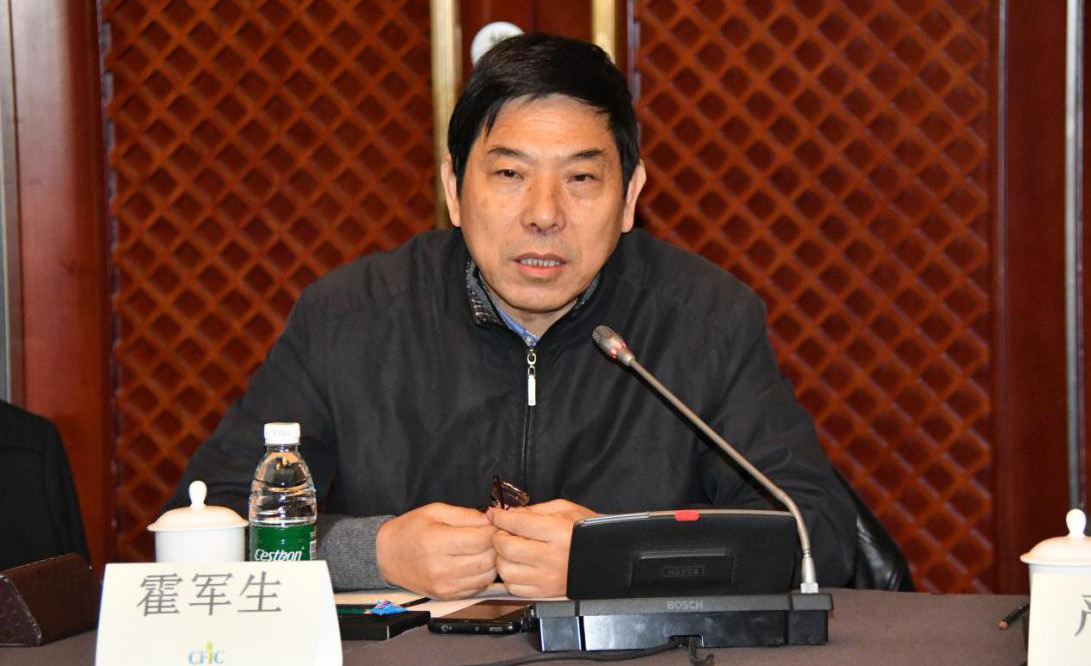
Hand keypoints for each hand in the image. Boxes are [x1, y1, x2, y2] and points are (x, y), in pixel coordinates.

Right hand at [375, 503, 496, 598]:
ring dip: (492, 563)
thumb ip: (464, 515)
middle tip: (493, 537)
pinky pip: (476, 588)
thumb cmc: (410, 530)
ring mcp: (444, 585)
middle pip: (488, 560)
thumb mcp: (435, 511)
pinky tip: (473, 563)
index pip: (482, 540)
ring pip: (486, 577)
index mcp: (438, 542)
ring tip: (483, 550)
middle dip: (496, 547)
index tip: (495, 525)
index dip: (494, 531)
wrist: (387, 555)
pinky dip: (481, 576)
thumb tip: (490, 519)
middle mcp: (441, 568)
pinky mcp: (446, 595)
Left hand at [487, 499, 597, 597]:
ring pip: (506, 571)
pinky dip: (510, 576)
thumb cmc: (587, 531)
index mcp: (558, 532)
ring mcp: (547, 578)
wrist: (607, 559)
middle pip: (507, 548)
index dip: (500, 517)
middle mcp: (552, 558)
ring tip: (511, 550)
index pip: (518, 523)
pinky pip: (514, 588)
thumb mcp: (565, 509)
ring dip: (502, 558)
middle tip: (502, 532)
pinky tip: (518, 566)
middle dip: (498, 537)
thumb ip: (535, 510)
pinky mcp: (544, 593)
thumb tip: (509, 512)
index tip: (494, 514)